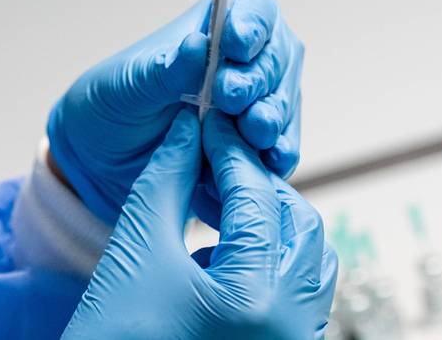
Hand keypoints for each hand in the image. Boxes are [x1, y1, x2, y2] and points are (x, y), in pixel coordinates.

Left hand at [47, 0, 303, 223]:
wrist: (104, 159)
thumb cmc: (114, 104)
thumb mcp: (129, 85)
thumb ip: (166, 69)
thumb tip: (197, 44)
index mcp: (215, 27)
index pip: (255, 8)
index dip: (253, 21)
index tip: (235, 43)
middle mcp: (245, 61)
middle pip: (276, 57)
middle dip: (257, 77)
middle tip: (228, 96)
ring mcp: (257, 103)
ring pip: (283, 103)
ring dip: (270, 117)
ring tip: (250, 130)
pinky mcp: (258, 147)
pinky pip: (281, 149)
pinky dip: (276, 155)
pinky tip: (267, 160)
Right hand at [62, 110, 336, 339]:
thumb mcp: (136, 252)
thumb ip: (166, 181)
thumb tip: (186, 131)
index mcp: (259, 302)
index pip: (258, 198)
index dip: (228, 151)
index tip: (207, 122)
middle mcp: (291, 329)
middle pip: (299, 225)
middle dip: (256, 185)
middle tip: (211, 159)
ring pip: (304, 259)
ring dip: (266, 221)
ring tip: (214, 201)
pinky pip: (293, 293)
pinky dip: (264, 259)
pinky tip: (214, 250)